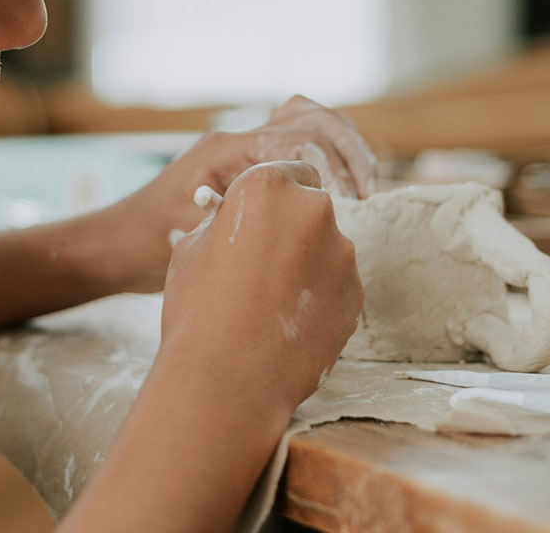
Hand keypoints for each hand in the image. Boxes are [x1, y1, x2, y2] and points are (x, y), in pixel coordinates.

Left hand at [106, 95, 376, 291]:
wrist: (115, 246)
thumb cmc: (145, 246)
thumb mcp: (193, 234)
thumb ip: (242, 217)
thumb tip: (303, 212)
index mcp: (227, 149)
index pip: (298, 138)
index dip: (333, 167)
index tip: (351, 203)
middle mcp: (237, 140)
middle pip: (310, 115)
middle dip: (347, 147)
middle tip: (366, 189)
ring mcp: (242, 149)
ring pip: (307, 120)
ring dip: (341, 145)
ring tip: (363, 185)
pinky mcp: (246, 166)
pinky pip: (296, 143)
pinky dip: (326, 156)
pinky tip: (341, 191)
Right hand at [157, 161, 362, 422]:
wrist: (226, 379)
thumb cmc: (198, 309)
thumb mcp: (193, 245)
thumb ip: (229, 220)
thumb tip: (244, 219)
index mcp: (268, 185)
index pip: (290, 170)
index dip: (278, 194)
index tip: (267, 214)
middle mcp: (314, 209)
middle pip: (313, 206)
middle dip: (295, 227)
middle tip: (266, 261)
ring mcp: (341, 253)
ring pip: (328, 246)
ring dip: (308, 263)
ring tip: (273, 301)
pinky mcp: (356, 293)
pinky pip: (338, 283)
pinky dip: (321, 296)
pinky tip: (290, 322)